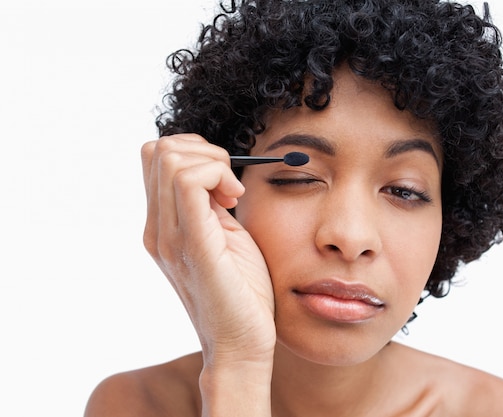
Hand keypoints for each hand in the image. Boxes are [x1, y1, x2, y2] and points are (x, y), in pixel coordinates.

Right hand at [141, 134, 275, 363]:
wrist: (241, 345)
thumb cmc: (242, 292)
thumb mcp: (223, 236)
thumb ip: (211, 205)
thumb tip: (215, 170)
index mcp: (162, 227)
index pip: (156, 158)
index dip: (195, 153)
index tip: (226, 184)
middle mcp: (156, 229)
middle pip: (158, 149)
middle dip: (203, 150)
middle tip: (230, 185)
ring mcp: (168, 236)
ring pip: (171, 157)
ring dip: (213, 162)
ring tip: (232, 195)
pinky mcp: (192, 243)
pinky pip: (189, 181)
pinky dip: (217, 174)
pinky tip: (234, 200)